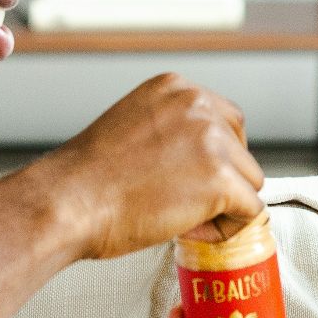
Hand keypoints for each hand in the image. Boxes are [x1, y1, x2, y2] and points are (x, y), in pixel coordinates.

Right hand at [35, 73, 264, 259]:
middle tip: (180, 201)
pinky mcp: (220, 179)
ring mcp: (212, 140)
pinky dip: (225, 229)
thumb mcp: (134, 128)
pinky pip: (250, 212)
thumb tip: (201, 161)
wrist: (67, 201)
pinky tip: (187, 229)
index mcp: (175, 88)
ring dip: (222, 205)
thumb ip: (171, 131)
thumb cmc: (87, 180)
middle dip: (222, 179)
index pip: (225, 120)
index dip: (211, 157)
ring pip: (249, 181)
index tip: (185, 178)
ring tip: (179, 216)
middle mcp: (198, 104)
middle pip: (242, 149)